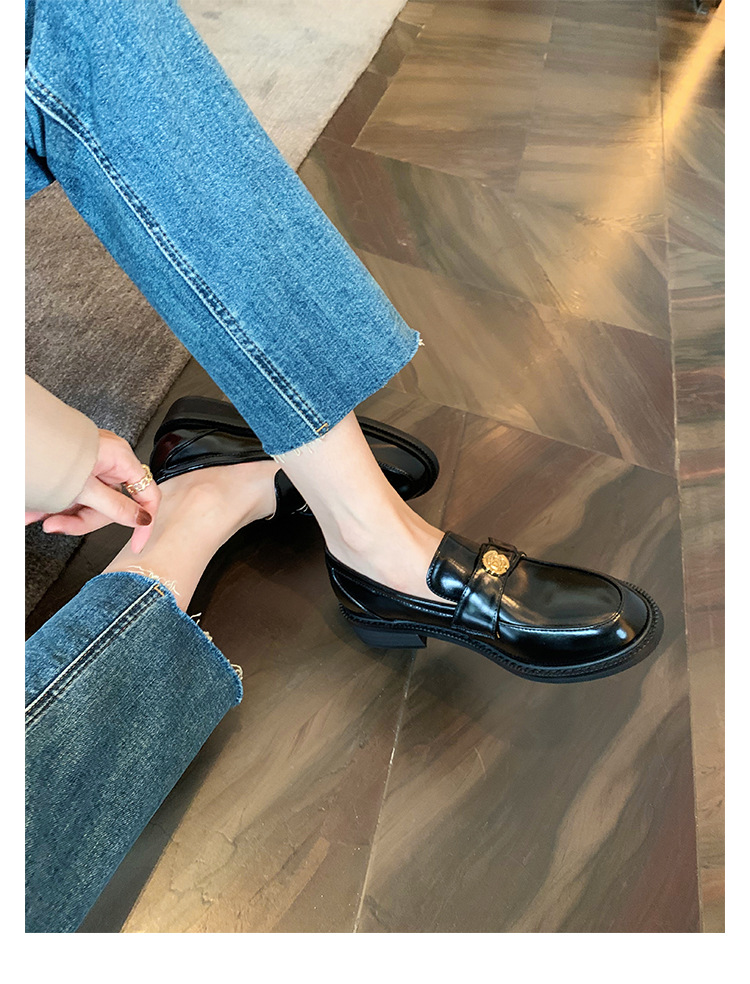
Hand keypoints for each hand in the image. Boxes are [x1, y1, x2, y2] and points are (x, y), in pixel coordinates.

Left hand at [25, 429, 160, 553]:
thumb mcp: (86, 489)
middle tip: (57, 524)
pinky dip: (58, 503)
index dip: (144, 523)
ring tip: (41, 515)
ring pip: (90, 503)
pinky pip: (75, 493)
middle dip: (81, 519)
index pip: (148, 495)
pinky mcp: (76, 469)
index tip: (135, 544)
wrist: (20, 437)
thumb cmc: (52, 452)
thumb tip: (141, 520)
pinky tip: (38, 508)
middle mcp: (110, 461)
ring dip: (64, 513)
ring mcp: (93, 464)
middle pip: (111, 505)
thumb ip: (116, 507)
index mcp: (121, 459)